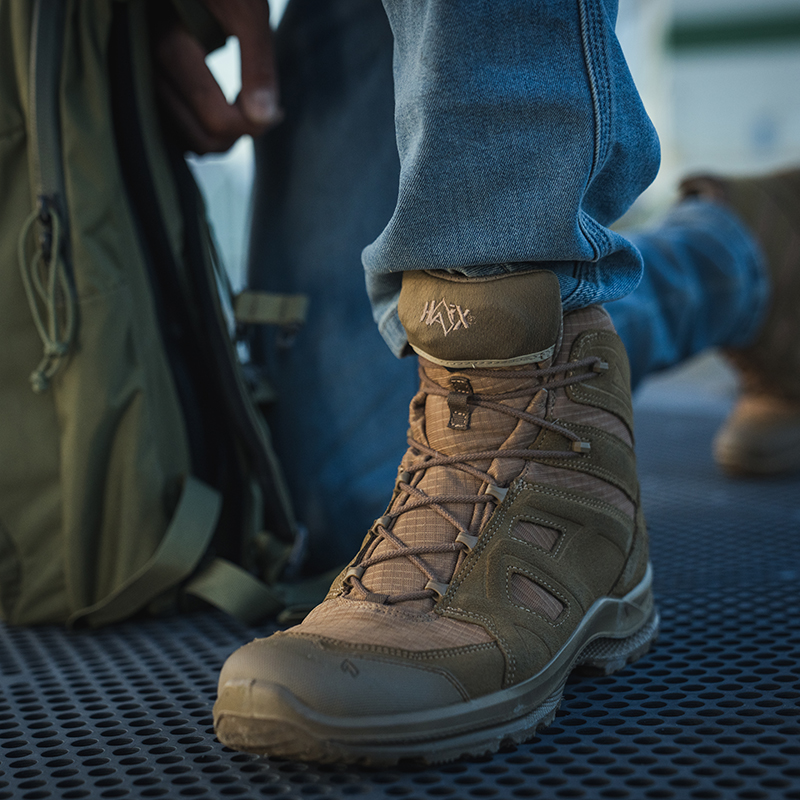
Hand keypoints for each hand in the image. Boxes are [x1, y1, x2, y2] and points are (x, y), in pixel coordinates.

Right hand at [155, 0, 281, 153]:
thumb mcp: (247, 11)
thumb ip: (257, 66)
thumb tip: (265, 119)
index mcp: (169, 46)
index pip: (216, 118)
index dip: (255, 125)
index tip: (277, 111)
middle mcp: (145, 67)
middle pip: (202, 138)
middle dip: (239, 135)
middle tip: (265, 114)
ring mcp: (140, 80)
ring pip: (188, 141)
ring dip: (223, 137)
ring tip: (246, 110)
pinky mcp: (144, 87)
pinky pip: (177, 131)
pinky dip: (204, 130)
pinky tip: (224, 110)